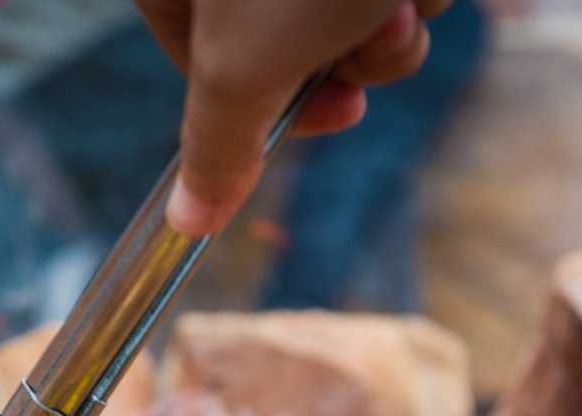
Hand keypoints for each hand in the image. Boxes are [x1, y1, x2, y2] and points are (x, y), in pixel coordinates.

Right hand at [136, 0, 449, 235]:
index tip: (336, 112)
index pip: (204, 60)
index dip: (275, 104)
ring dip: (397, 14)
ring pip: (359, 5)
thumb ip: (216, 147)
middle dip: (351, 52)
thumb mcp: (245, 64)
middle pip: (293, 40)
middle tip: (371, 28)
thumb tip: (184, 227)